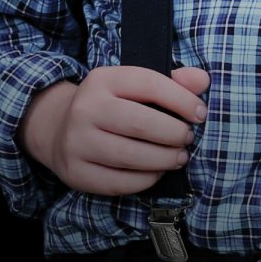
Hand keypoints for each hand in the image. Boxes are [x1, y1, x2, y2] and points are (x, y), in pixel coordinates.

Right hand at [18, 65, 210, 196]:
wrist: (58, 128)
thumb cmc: (110, 105)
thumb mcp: (134, 86)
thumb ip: (172, 81)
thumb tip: (202, 81)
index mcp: (102, 80)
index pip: (149, 84)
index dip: (181, 100)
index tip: (200, 114)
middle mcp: (85, 108)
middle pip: (140, 124)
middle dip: (174, 134)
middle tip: (187, 139)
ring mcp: (77, 142)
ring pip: (130, 156)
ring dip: (163, 159)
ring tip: (178, 157)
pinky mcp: (76, 171)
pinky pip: (118, 182)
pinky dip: (145, 180)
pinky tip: (156, 172)